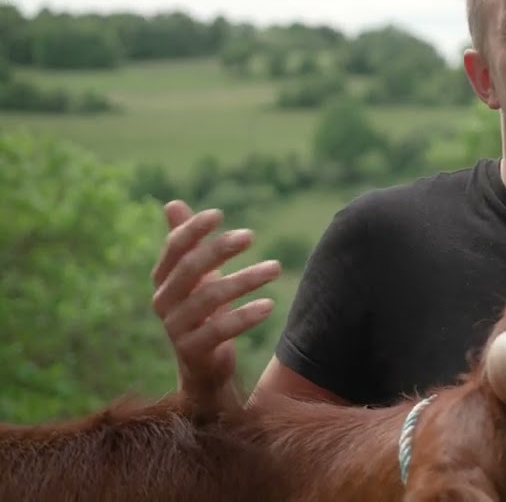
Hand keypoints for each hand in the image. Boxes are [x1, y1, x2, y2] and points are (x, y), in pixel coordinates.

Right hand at [151, 201, 281, 414]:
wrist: (204, 367)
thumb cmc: (203, 312)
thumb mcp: (197, 277)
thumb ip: (187, 243)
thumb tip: (172, 203)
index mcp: (163, 280)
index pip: (173, 248)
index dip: (192, 230)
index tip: (218, 214)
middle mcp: (163, 302)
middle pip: (190, 269)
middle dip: (220, 249)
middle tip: (251, 234)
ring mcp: (175, 328)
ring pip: (209, 298)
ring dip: (245, 279)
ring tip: (276, 268)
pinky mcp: (192, 351)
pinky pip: (219, 331)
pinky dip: (245, 316)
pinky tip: (269, 305)